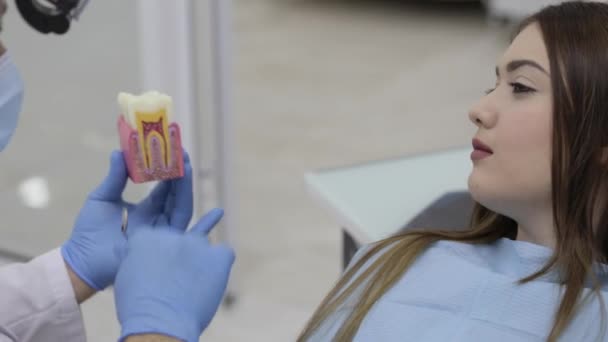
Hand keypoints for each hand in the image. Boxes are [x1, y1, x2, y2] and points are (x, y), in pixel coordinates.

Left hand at [61, 150, 193, 290]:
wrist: (84, 261)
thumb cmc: (89, 232)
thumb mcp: (102, 198)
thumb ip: (115, 177)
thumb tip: (119, 152)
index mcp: (145, 209)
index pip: (163, 186)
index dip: (169, 170)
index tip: (173, 152)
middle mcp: (157, 219)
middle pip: (176, 194)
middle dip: (181, 175)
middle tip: (184, 154)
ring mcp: (162, 232)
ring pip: (182, 207)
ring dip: (186, 187)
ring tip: (188, 167)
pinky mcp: (164, 244)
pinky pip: (186, 232)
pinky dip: (204, 224)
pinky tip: (218, 213)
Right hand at [114, 209, 234, 341]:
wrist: (160, 323)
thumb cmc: (138, 308)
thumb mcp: (126, 277)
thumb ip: (139, 260)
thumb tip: (149, 261)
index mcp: (147, 237)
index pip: (155, 238)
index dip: (157, 257)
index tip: (156, 274)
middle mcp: (173, 235)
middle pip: (180, 240)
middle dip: (178, 258)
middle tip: (175, 282)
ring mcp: (197, 244)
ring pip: (202, 245)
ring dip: (198, 261)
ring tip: (192, 285)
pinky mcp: (217, 257)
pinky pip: (224, 253)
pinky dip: (220, 264)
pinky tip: (213, 279)